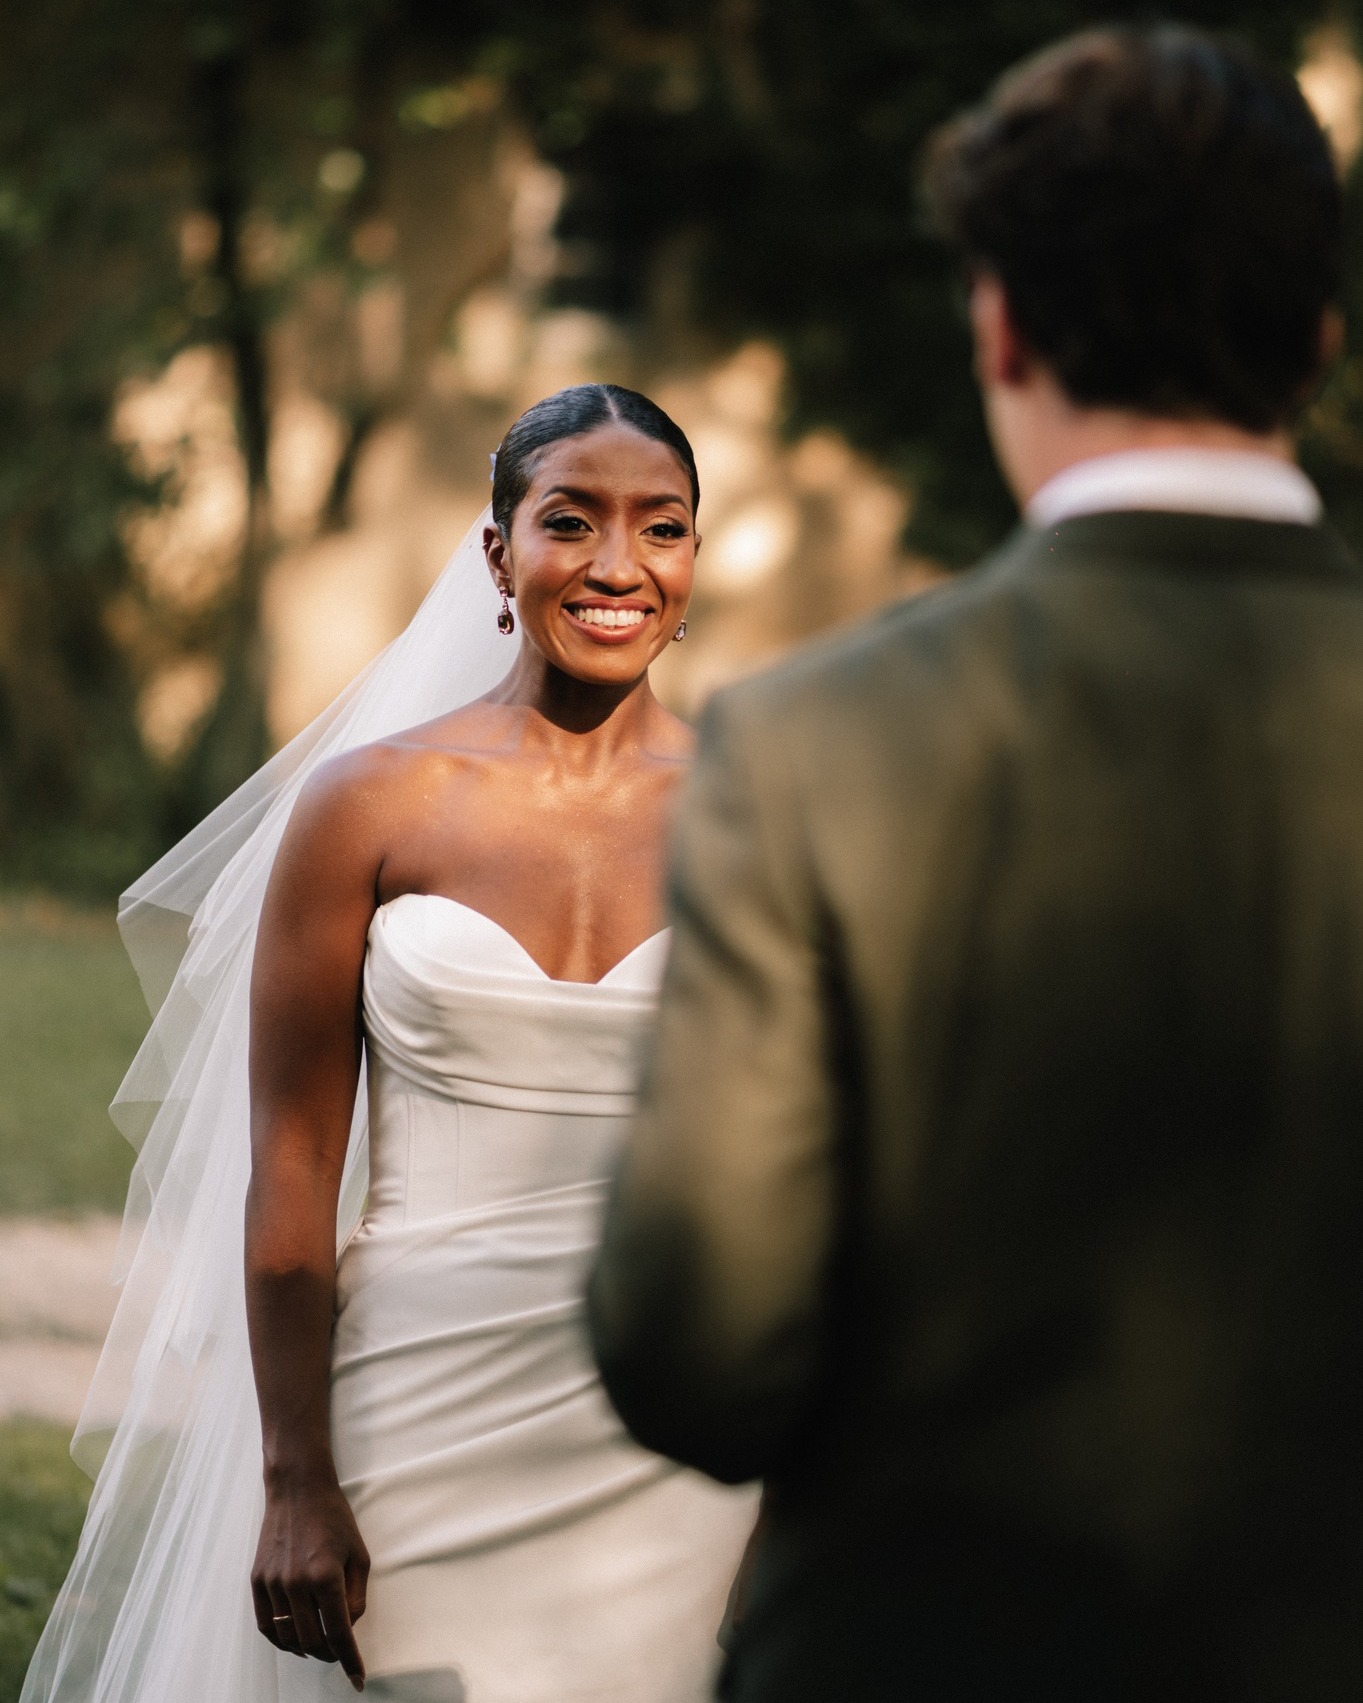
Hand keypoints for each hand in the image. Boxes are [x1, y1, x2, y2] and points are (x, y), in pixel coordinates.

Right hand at [252, 1473, 369, 1691]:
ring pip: (288, 1637)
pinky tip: (294, 1639)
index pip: (339, 1633)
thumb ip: (357, 1596)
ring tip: (318, 1647)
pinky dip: (281, 1639)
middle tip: (339, 1653)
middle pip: (312, 1641)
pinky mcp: (257, 1581)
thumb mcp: (359, 1554)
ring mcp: (273, 1583)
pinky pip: (267, 1625)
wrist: (298, 1490)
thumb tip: (348, 1627)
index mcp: (326, 1576)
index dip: (349, 1661)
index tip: (358, 1679)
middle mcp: (296, 1584)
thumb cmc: (334, 1518)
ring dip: (306, 1648)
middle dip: (329, 1654)